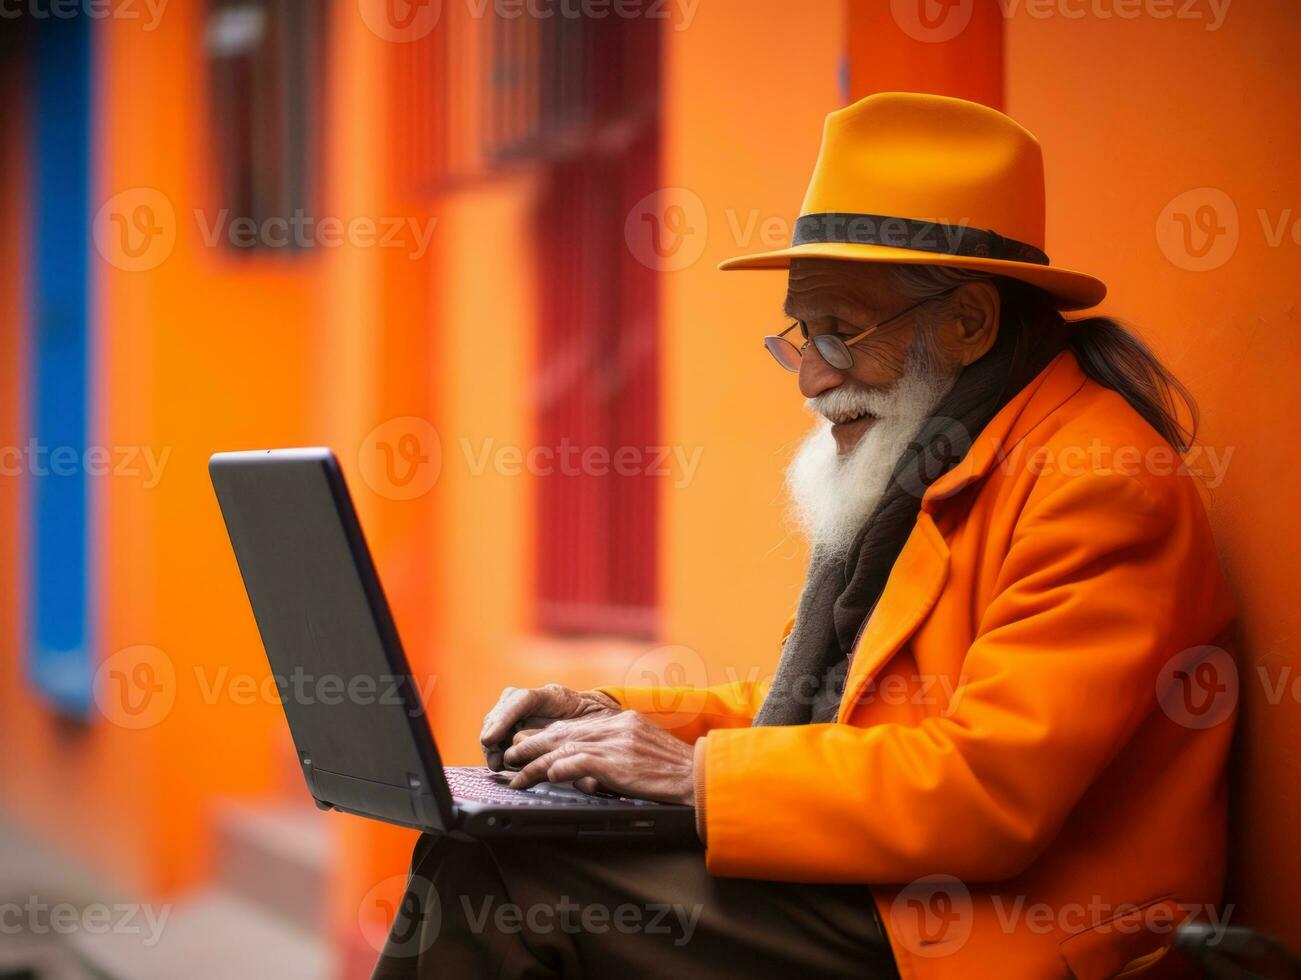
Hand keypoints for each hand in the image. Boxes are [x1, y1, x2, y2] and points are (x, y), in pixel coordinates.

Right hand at [479, 683, 620, 770]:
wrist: (598, 716)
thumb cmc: (601, 722)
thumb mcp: (602, 729)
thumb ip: (593, 746)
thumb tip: (587, 780)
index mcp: (555, 696)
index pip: (523, 700)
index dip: (504, 718)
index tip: (490, 739)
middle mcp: (535, 700)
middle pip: (504, 710)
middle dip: (493, 734)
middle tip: (495, 760)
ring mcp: (525, 710)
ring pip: (497, 720)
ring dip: (492, 743)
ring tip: (496, 764)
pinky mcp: (519, 723)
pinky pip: (499, 731)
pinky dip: (495, 747)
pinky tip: (498, 763)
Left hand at [502, 710, 694, 804]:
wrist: (700, 776)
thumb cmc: (676, 772)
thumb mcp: (644, 752)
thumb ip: (617, 752)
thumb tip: (588, 768)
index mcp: (621, 721)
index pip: (576, 726)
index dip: (548, 736)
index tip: (529, 743)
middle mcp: (615, 726)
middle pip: (563, 732)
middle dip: (533, 744)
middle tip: (510, 754)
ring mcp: (615, 742)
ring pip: (563, 747)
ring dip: (534, 762)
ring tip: (515, 773)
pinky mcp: (616, 760)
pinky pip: (576, 762)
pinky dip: (555, 770)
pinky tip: (542, 777)